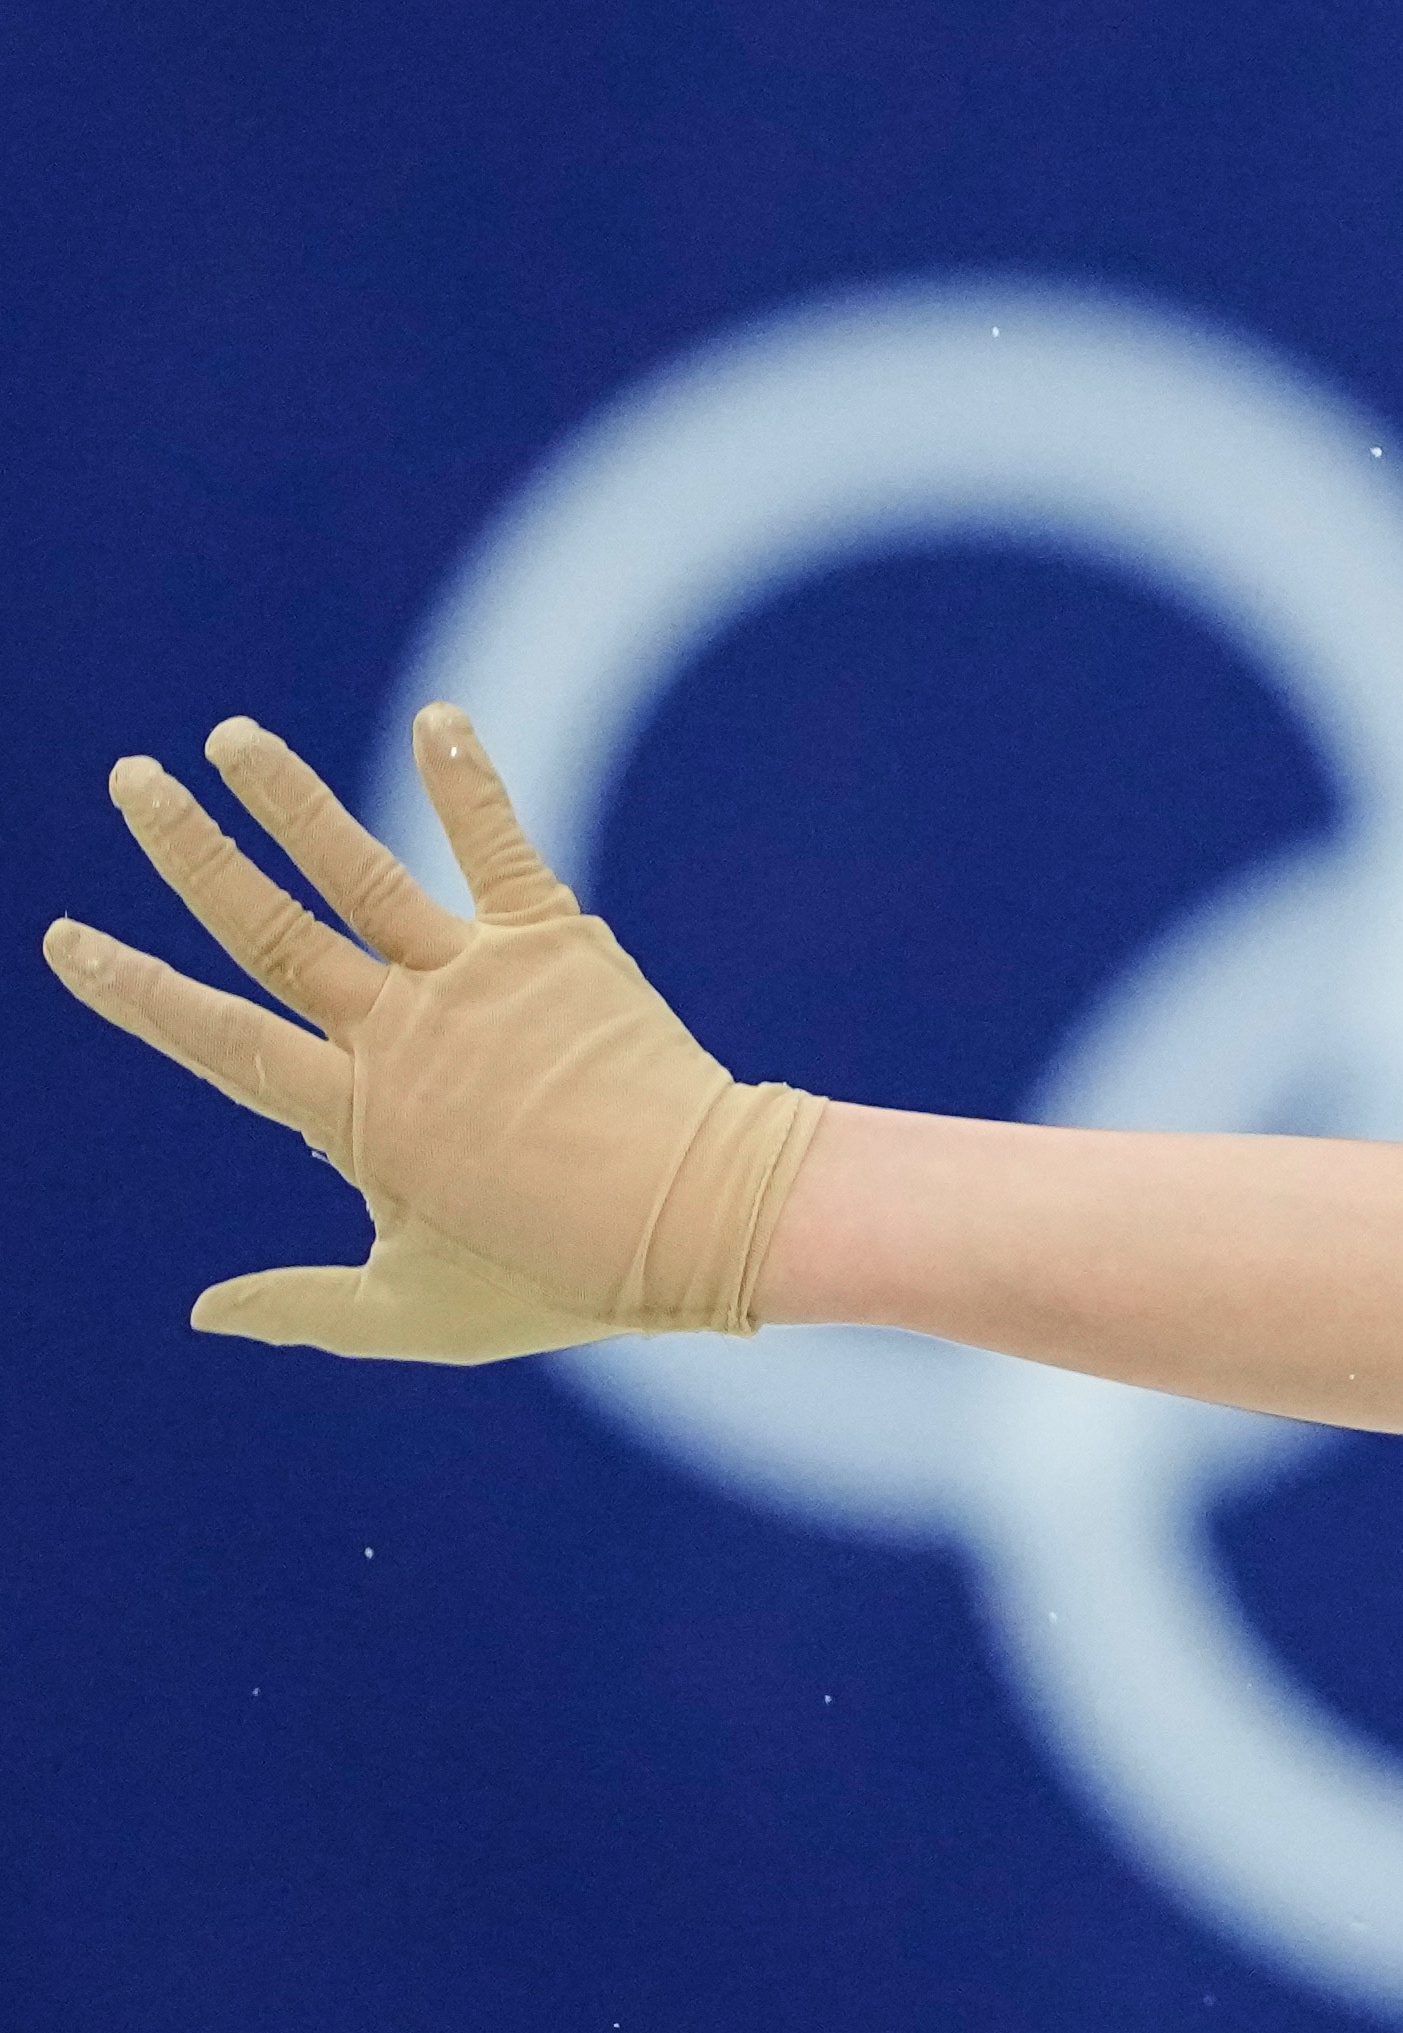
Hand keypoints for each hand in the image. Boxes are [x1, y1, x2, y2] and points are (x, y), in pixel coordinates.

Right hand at [41, 707, 825, 1361]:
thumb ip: (304, 1305)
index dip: (137, 991)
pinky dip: (466, 782)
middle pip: (270, 929)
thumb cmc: (564, 1275)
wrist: (706, 1220)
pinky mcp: (555, 945)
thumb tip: (202, 1313)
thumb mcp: (419, 1314)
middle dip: (193, 852)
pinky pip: (500, 848)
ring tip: (232, 737)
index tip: (66, 939)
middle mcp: (402, 1032)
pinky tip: (437, 717)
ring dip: (293, 800)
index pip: (218, 1038)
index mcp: (356, 1115)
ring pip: (360, 874)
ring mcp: (477, 981)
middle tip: (130, 780)